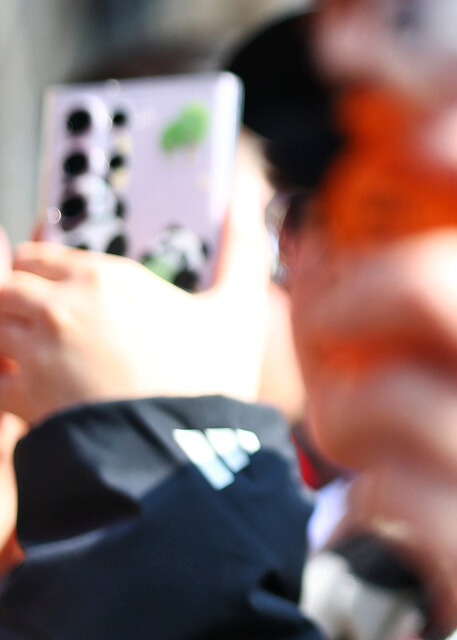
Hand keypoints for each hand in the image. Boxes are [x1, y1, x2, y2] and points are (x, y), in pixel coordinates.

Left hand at [0, 162, 272, 424]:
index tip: (46, 285)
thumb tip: (249, 193)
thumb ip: (241, 248)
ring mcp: (39, 350)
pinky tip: (21, 392)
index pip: (40, 255)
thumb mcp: (239, 307)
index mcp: (109, 278)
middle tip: (30, 321)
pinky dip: (1, 382)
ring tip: (24, 355)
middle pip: (5, 285)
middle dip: (11, 300)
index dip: (38, 269)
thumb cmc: (212, 379)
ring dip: (4, 338)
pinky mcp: (23, 395)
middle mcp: (65, 305)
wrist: (184, 447)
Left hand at [292, 104, 456, 639]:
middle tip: (334, 301)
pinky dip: (363, 478)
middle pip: (443, 278)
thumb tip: (456, 206)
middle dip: (353, 283)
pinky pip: (376, 479)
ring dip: (345, 401)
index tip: (425, 132)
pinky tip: (396, 491)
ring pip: (385, 389)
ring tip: (363, 420)